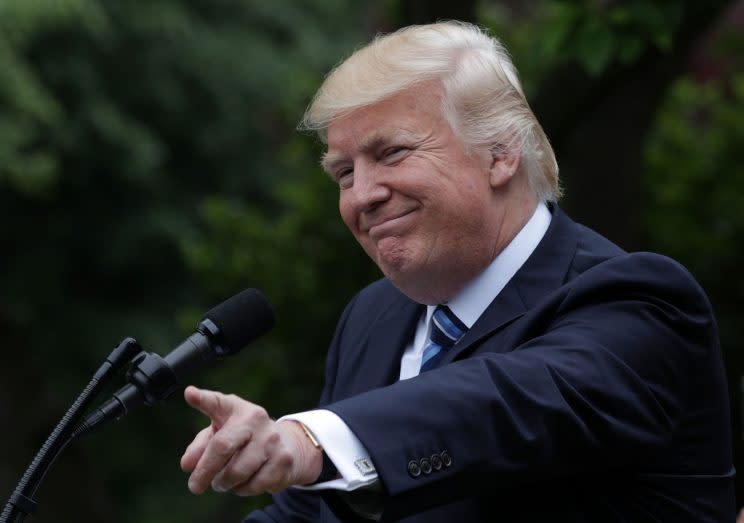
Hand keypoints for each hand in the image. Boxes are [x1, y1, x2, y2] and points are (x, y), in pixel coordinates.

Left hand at [180, 386, 322, 495]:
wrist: (285, 445)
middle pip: (222, 446)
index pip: (217, 402)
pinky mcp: (283, 459)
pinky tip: (245, 481)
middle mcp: (255, 418)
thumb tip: (187, 465)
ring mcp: (271, 438)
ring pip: (236, 472)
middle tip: (194, 487)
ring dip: (224, 483)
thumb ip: (199, 447)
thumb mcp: (219, 435)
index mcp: (234, 408)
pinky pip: (253, 485)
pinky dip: (242, 489)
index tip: (189, 394)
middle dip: (204, 471)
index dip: (202, 399)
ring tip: (224, 481)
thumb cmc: (241, 440)